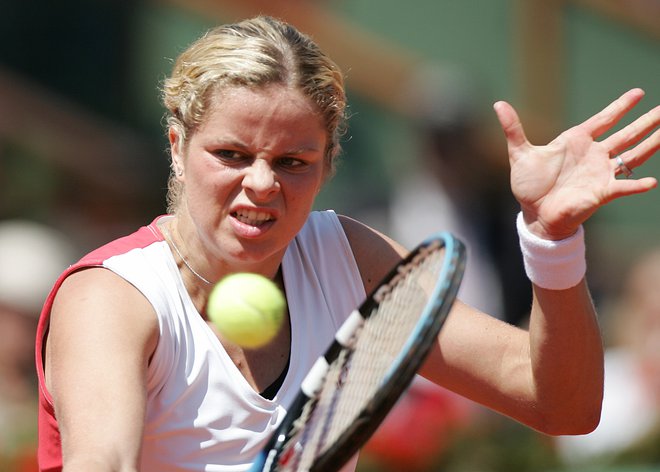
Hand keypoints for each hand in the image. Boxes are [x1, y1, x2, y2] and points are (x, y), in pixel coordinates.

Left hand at [494, 88, 658, 239]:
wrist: (534, 214)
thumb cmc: (530, 185)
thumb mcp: (520, 154)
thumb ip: (513, 128)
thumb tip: (498, 104)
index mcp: (577, 141)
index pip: (604, 119)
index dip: (620, 107)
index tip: (638, 93)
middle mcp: (594, 155)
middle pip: (627, 134)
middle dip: (646, 122)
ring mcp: (600, 173)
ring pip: (633, 155)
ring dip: (652, 144)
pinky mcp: (602, 192)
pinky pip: (623, 187)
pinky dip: (636, 185)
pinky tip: (651, 182)